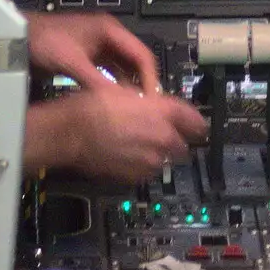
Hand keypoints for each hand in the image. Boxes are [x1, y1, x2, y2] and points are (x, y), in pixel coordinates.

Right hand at [24, 83, 207, 183]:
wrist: (70, 132)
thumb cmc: (94, 105)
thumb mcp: (126, 92)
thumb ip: (148, 103)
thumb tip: (154, 107)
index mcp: (163, 113)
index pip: (194, 120)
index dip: (197, 122)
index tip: (199, 126)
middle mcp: (163, 139)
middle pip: (183, 144)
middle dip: (176, 141)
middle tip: (163, 135)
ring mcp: (150, 160)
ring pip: (165, 160)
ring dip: (159, 154)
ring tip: (140, 146)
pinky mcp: (136, 177)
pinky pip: (147, 172)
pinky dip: (143, 166)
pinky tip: (128, 156)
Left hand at [26, 11, 160, 95]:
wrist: (20, 35)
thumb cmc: (45, 41)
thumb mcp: (71, 62)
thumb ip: (95, 80)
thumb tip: (117, 101)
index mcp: (110, 30)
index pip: (142, 54)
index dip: (150, 77)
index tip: (152, 99)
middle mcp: (109, 36)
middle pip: (136, 60)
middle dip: (142, 82)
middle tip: (145, 106)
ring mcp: (100, 45)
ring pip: (124, 67)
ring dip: (129, 84)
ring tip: (133, 107)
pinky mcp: (91, 55)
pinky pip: (111, 71)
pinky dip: (115, 84)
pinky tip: (115, 99)